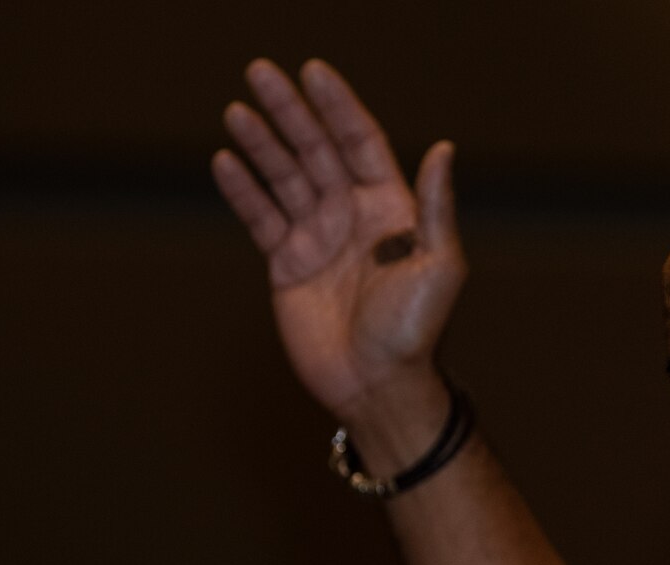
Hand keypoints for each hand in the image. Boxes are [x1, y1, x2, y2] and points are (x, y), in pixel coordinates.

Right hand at [213, 59, 462, 447]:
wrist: (376, 387)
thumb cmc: (415, 332)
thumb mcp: (440, 267)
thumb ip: (437, 207)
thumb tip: (443, 147)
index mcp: (392, 210)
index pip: (360, 143)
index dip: (338, 107)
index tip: (313, 73)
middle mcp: (354, 217)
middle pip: (317, 151)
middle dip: (290, 112)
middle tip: (260, 73)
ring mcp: (319, 239)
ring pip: (286, 178)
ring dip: (262, 144)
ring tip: (238, 111)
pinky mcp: (288, 265)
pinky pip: (262, 218)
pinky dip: (244, 191)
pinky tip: (225, 161)